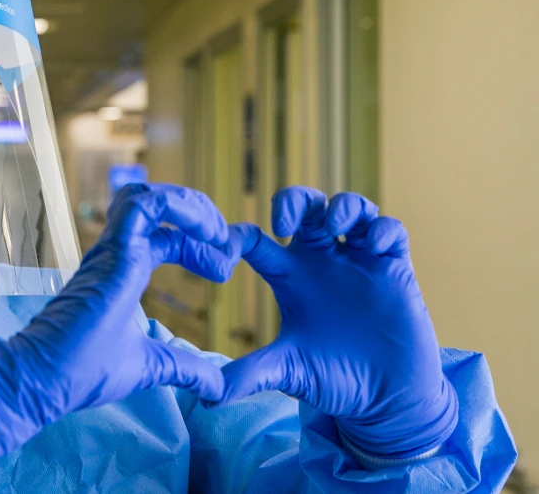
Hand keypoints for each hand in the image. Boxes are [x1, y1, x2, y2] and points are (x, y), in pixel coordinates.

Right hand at [0, 183, 237, 469]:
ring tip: (216, 233)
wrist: (47, 378)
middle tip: (228, 245)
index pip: (167, 238)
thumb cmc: (85, 370)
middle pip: (160, 205)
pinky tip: (205, 232)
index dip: (200, 246)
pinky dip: (179, 208)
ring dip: (190, 206)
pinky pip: (145, 205)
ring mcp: (111, 248)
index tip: (224, 271)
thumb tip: (218, 388)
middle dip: (201, 216)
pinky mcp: (112, 250)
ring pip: (148, 195)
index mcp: (124, 269)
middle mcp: (116, 252)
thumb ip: (186, 369)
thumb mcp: (152, 366)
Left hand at [223, 187, 457, 457]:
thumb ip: (251, 375)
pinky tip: (374, 246)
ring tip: (333, 228)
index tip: (224, 255)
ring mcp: (359, 262)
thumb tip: (206, 396)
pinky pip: (391, 231)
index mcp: (289, 277)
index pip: (256, 240)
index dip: (236, 238)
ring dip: (341, 208)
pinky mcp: (395, 270)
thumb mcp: (287, 373)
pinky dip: (383, 229)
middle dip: (294, 201)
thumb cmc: (334, 379)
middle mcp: (322, 262)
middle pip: (304, 208)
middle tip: (284, 222)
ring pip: (350, 210)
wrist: (386, 399)